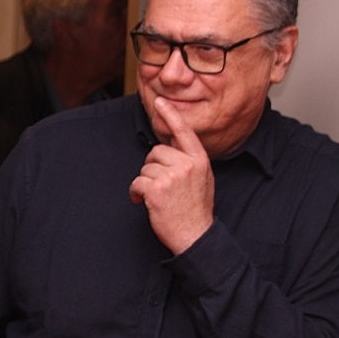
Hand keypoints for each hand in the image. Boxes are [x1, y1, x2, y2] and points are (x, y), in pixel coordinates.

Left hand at [128, 97, 215, 253]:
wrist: (195, 235)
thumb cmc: (195, 209)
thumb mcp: (202, 179)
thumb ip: (189, 161)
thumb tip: (171, 147)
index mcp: (199, 159)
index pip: (183, 131)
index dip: (170, 115)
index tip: (160, 102)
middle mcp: (187, 164)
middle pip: (156, 151)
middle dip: (153, 168)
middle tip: (161, 186)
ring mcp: (172, 176)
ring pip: (145, 167)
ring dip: (145, 182)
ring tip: (157, 197)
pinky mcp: (157, 188)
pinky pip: (137, 181)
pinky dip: (136, 193)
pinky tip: (143, 202)